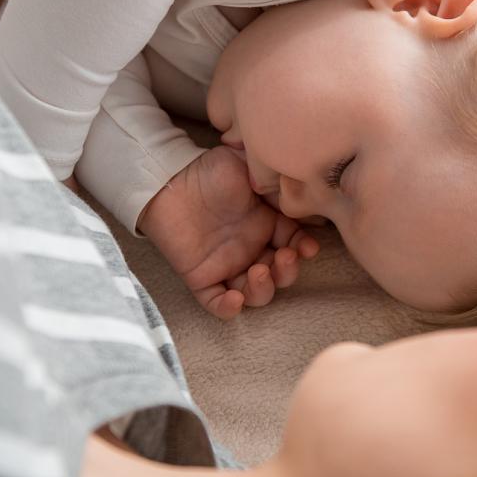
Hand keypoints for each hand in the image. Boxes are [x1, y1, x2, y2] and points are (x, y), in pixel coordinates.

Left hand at [138, 146, 319, 318]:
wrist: (168, 178)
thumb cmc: (210, 170)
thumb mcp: (248, 167)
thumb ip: (274, 183)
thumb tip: (300, 198)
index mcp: (267, 224)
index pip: (295, 244)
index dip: (304, 249)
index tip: (308, 247)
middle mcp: (251, 249)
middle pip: (280, 274)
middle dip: (288, 272)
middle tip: (284, 257)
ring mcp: (227, 265)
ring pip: (255, 293)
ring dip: (264, 289)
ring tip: (259, 272)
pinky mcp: (201, 277)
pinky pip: (216, 302)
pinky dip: (228, 308)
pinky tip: (234, 299)